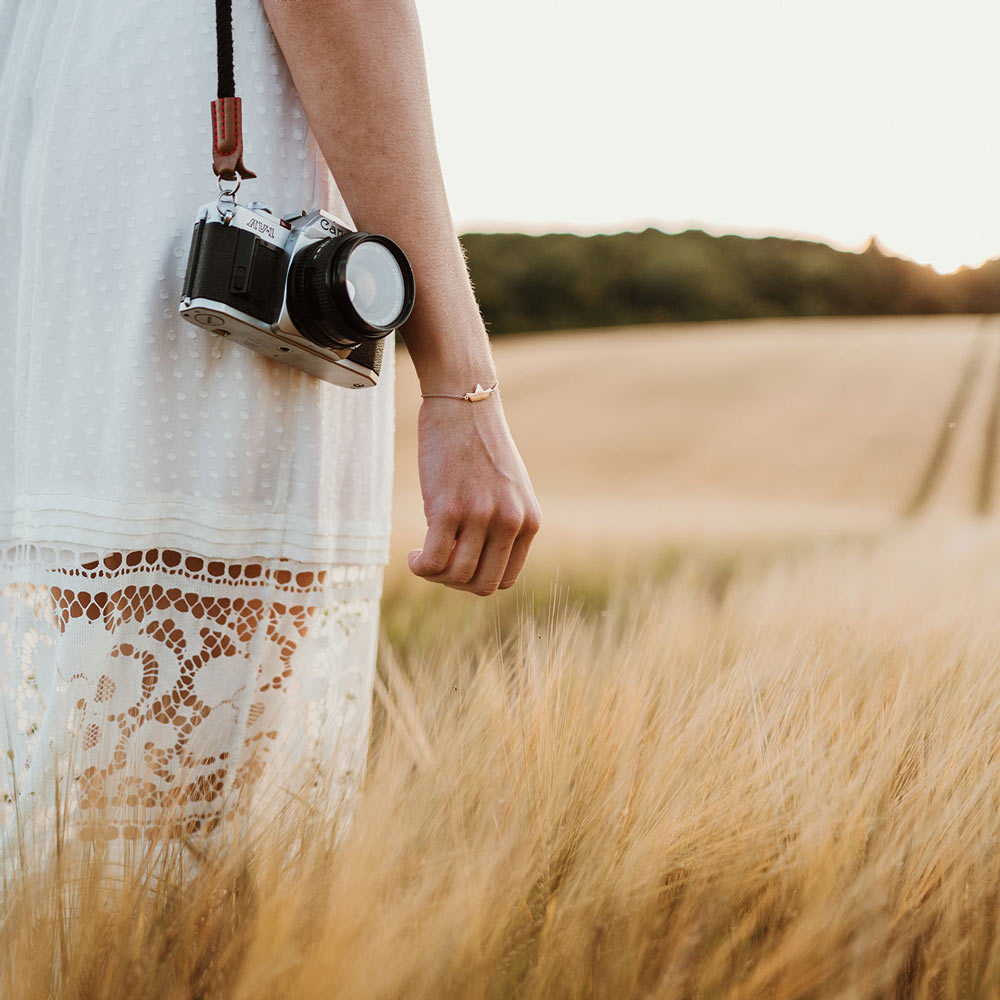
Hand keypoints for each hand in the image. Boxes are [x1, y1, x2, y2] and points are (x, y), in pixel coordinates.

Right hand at [407, 395, 540, 594]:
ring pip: (456, 577)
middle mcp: (510, 522)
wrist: (463, 404)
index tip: (458, 564)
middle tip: (437, 564)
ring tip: (423, 558)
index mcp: (529, 521)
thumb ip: (503, 525)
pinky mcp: (448, 509)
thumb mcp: (507, 489)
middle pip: (482, 584)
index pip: (507, 578)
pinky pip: (434, 562)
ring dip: (435, 576)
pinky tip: (414, 556)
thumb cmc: (479, 447)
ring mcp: (481, 516)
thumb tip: (474, 566)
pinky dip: (420, 567)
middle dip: (455, 583)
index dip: (478, 580)